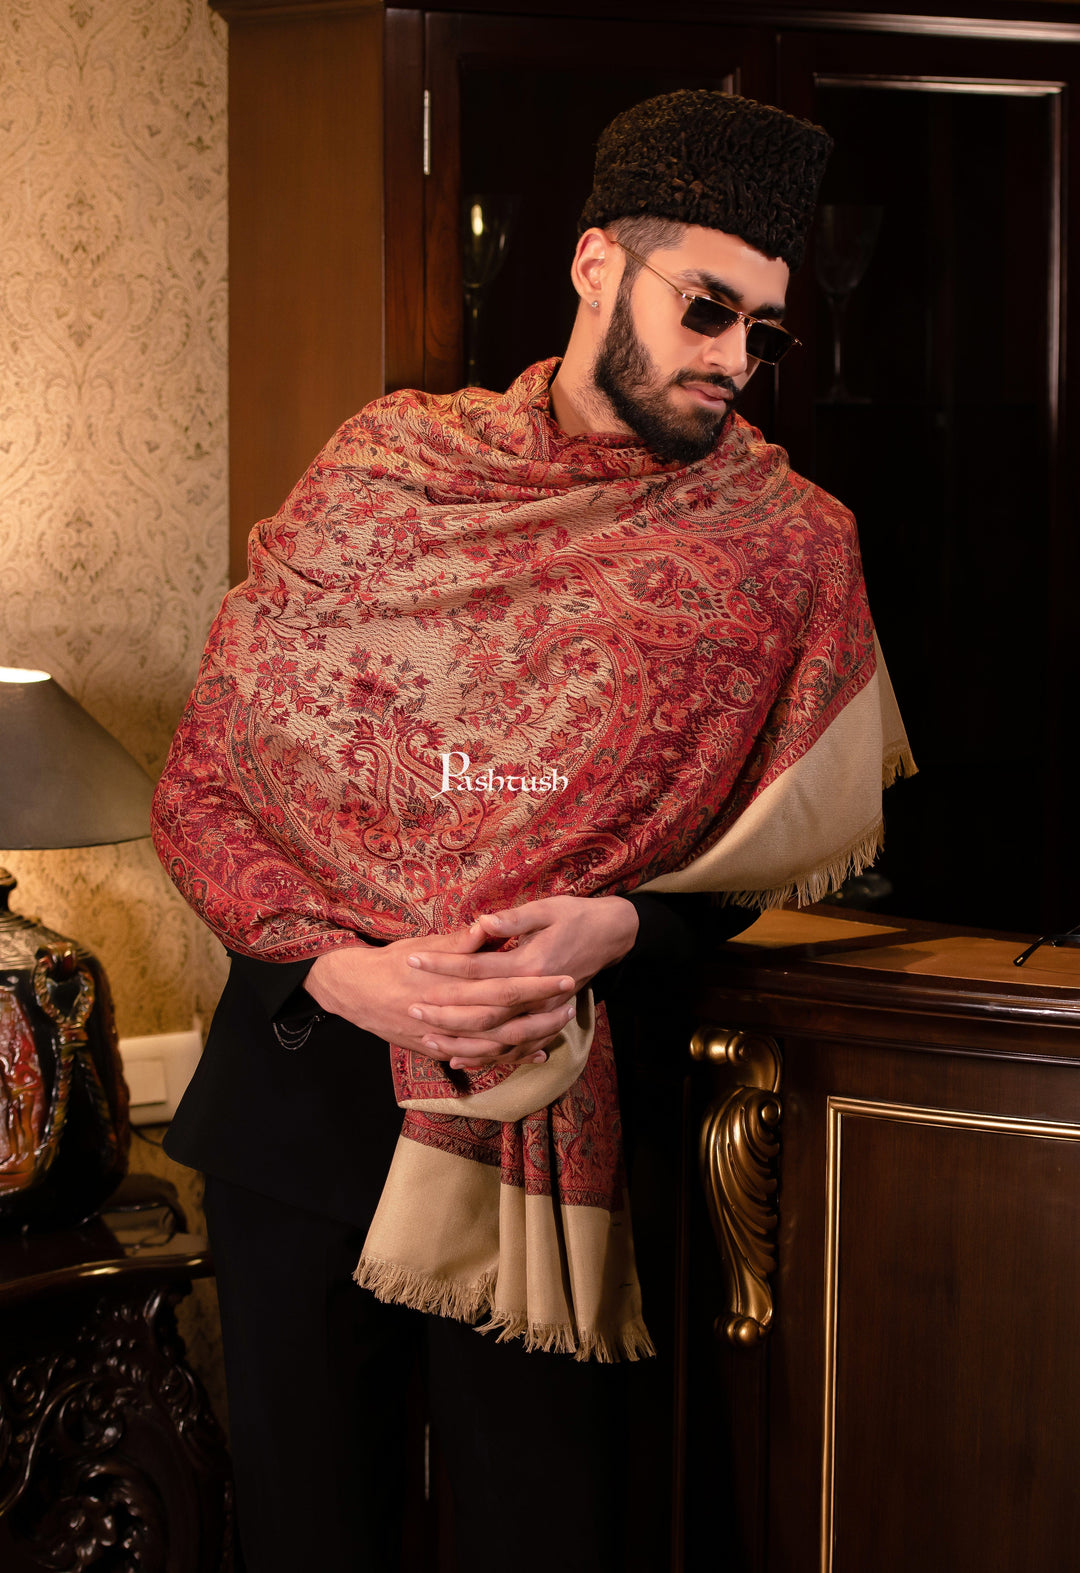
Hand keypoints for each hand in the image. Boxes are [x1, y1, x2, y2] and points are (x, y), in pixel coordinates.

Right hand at [303, 928, 577, 1069]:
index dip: (536, 984)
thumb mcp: (424, 945)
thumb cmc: (391, 962)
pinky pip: (479, 1059)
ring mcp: (442, 1039)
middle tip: (571, 1004)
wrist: (354, 991)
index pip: (501, 986)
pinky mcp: (438, 1050)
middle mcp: (447, 1016)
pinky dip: (508, 1059)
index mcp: (447, 986)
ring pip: (495, 1045)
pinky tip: (534, 1055)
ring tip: (559, 1026)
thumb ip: (460, 942)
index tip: (565, 977)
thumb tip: (489, 926)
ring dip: (530, 1037)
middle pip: (505, 1020)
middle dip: (541, 1013)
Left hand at [405, 895, 638, 1065]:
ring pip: (495, 1039)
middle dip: (444, 1011)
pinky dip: (485, 1058)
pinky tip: (458, 1060)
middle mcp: (536, 995)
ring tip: (427, 1036)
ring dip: (460, 1040)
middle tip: (412, 1007)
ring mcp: (543, 1013)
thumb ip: (513, 919)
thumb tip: (481, 922)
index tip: (413, 961)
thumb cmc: (576, 916)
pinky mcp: (546, 1021)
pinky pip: (513, 1050)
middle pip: (482, 1012)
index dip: (443, 966)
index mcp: (531, 964)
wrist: (612, 935)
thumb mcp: (547, 908)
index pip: (477, 969)